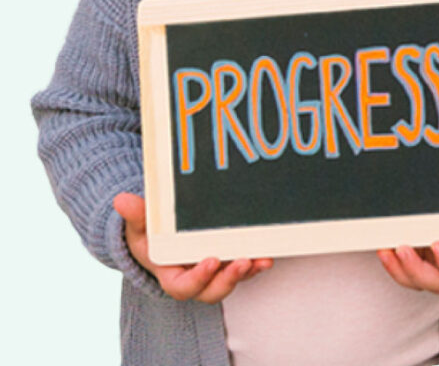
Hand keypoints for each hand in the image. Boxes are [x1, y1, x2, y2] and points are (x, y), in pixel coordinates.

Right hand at [113, 193, 272, 302]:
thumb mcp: (139, 225)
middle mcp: (194, 277)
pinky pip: (242, 267)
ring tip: (261, 260)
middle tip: (243, 262)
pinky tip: (266, 255)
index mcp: (171, 274)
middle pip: (212, 290)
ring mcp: (213, 271)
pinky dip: (254, 264)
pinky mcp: (226, 261)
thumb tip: (121, 200)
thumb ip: (135, 214)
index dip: (198, 278)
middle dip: (228, 279)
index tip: (211, 260)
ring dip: (247, 272)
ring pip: (230, 280)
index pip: (183, 287)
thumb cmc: (147, 233)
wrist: (160, 234)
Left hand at [377, 165, 438, 292]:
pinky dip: (393, 265)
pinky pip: (406, 272)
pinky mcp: (420, 259)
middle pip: (438, 282)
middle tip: (403, 248)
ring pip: (418, 281)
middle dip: (418, 270)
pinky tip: (382, 248)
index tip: (438, 244)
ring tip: (387, 249)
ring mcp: (434, 266)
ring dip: (401, 270)